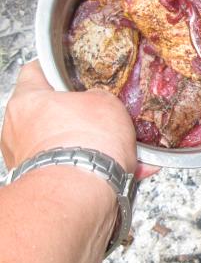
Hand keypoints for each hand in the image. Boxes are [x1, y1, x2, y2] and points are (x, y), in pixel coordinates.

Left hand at [1, 61, 136, 173]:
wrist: (82, 192)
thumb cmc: (86, 143)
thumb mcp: (106, 102)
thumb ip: (98, 98)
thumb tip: (100, 103)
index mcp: (27, 100)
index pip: (35, 72)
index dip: (55, 70)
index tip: (66, 73)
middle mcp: (17, 130)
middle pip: (47, 115)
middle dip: (76, 118)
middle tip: (100, 119)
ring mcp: (25, 161)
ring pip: (62, 147)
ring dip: (88, 148)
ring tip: (120, 152)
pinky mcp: (40, 186)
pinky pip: (71, 172)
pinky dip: (93, 171)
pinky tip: (121, 172)